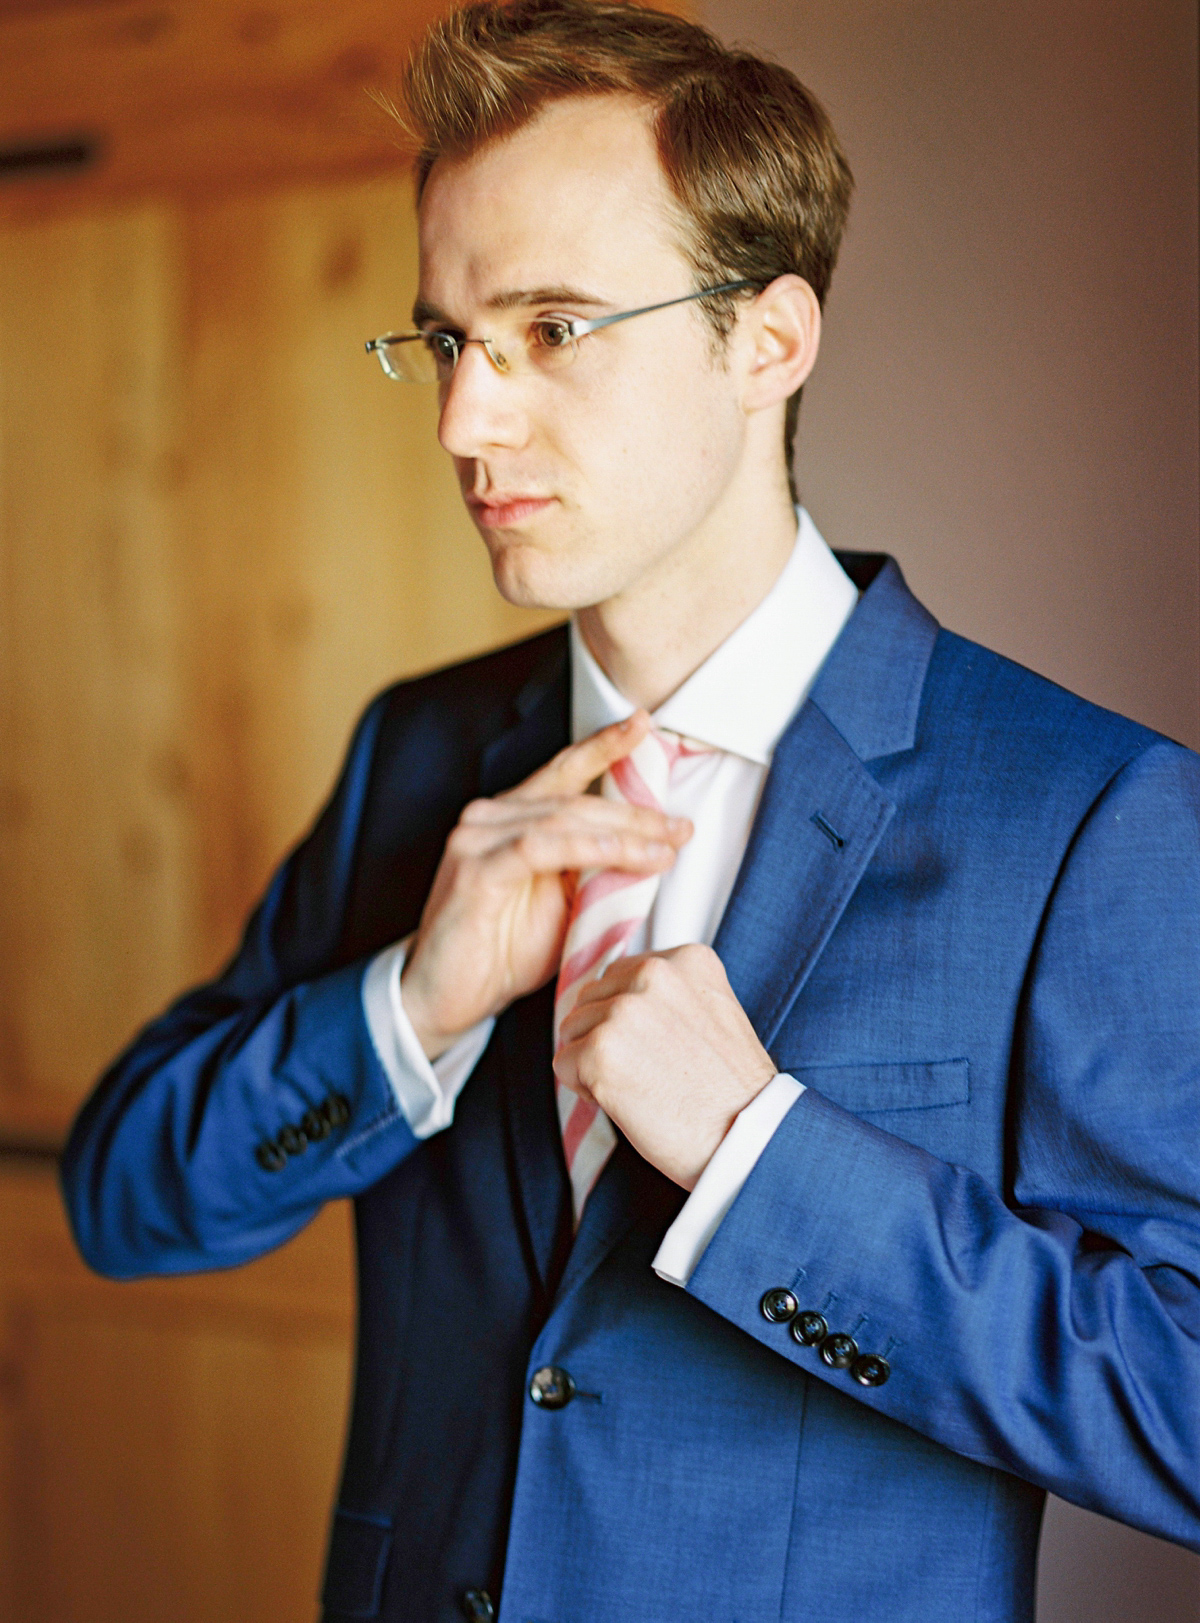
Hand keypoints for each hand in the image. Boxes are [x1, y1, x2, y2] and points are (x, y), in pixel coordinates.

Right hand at [401, 712, 692, 1058]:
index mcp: (510, 817)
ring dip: (623, 832)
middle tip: (682, 827)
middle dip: (636, 810)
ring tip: (665, 847)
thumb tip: (649, 853)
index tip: (644, 724)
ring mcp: (477, 839)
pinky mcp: (475, 869)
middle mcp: (489, 817)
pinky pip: (540, 848)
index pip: (562, 771)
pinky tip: (622, 856)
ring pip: (562, 817)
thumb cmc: (501, 954)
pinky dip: (587, 849)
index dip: (603, 745)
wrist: (442, 999)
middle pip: (575, 798)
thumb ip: (591, 873)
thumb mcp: (560, 907)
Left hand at [554, 944, 776, 1189]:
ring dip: (593, 1062)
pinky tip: (624, 1102)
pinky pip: (563, 1064)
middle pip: (592, 998)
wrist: (746, 1139)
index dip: (629, 1017)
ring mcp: (624, 1011)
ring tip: (639, 1086)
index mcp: (686, 960)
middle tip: (648, 1072)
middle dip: (606, 1036)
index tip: (660, 1048)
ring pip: (573, 1029)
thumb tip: (610, 994)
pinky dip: (585, 1089)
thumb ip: (667, 993)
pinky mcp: (600, 1051)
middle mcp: (653, 974)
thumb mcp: (712, 1012)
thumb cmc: (729, 1089)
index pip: (621, 975)